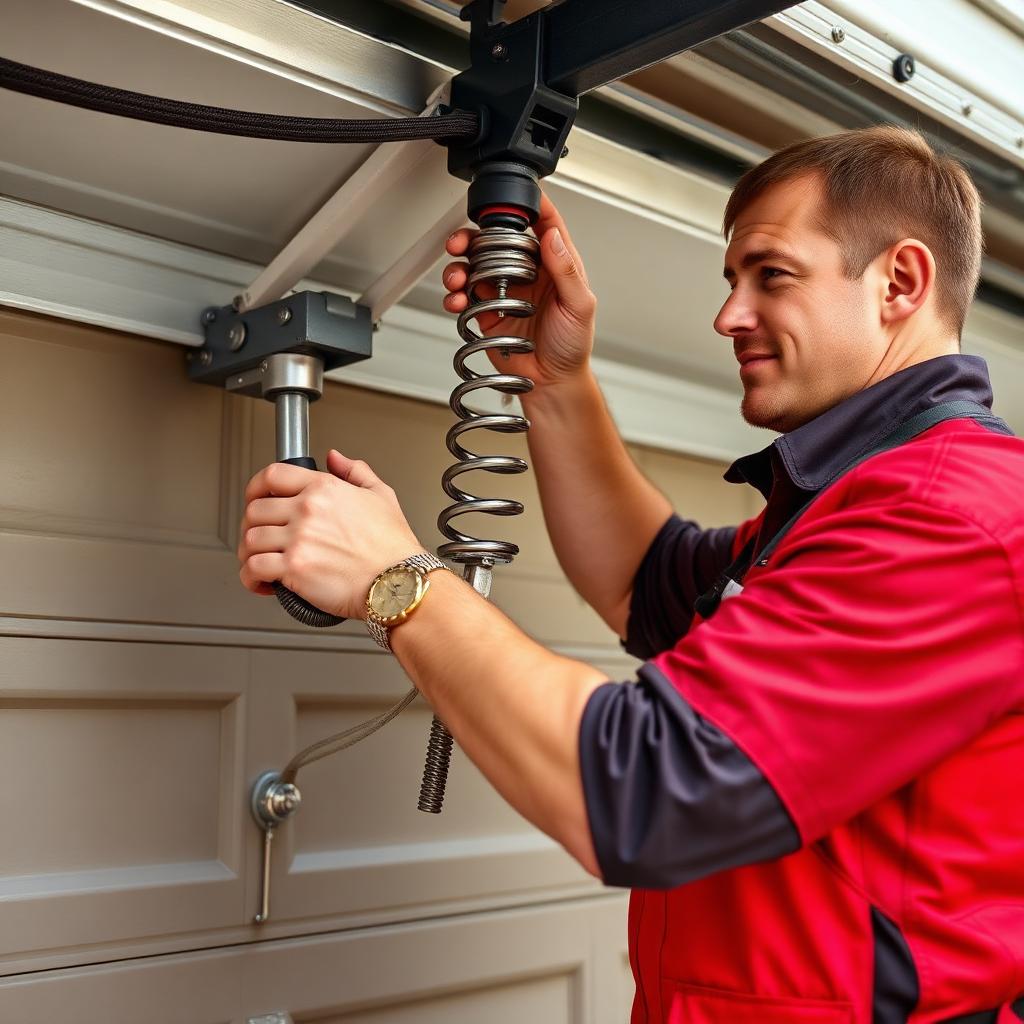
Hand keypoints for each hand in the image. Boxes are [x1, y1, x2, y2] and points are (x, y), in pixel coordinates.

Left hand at [237, 451, 425, 619]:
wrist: (397, 583)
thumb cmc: (393, 547)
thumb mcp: (381, 495)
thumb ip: (355, 471)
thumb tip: (335, 458)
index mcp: (324, 488)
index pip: (272, 475)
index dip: (256, 487)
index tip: (256, 497)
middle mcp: (307, 510)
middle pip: (255, 509)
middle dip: (252, 525)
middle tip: (261, 536)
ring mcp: (299, 539)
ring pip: (249, 539)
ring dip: (249, 553)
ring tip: (260, 561)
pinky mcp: (294, 568)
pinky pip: (253, 569)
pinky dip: (250, 577)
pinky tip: (262, 582)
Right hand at [441, 190, 596, 394]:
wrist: (553, 383)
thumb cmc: (572, 347)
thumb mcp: (580, 306)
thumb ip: (567, 270)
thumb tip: (553, 236)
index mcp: (554, 265)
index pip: (544, 224)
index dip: (530, 206)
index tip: (514, 196)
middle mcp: (527, 273)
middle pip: (497, 240)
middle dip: (475, 237)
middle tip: (462, 242)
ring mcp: (504, 291)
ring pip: (474, 265)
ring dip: (459, 267)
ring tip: (456, 277)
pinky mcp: (487, 312)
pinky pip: (465, 296)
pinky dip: (455, 296)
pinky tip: (457, 300)